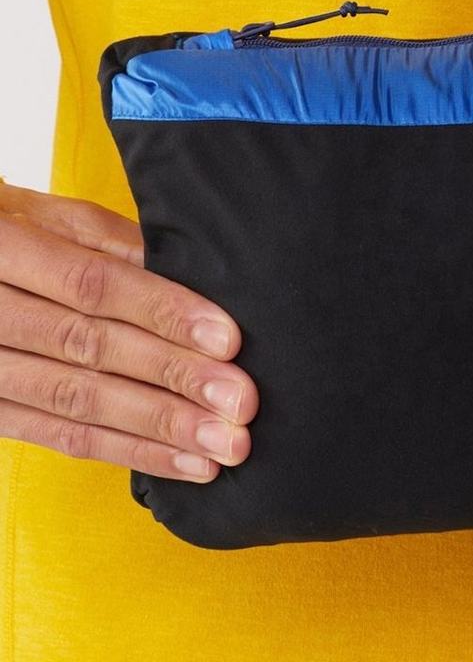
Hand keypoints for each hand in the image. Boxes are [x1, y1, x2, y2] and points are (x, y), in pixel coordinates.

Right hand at [0, 181, 257, 481]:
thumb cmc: (15, 232)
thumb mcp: (55, 219)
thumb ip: (117, 246)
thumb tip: (195, 279)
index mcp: (4, 249)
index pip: (92, 285)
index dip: (161, 311)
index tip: (225, 338)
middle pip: (90, 348)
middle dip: (173, 376)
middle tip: (239, 401)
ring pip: (78, 401)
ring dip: (160, 427)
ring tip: (224, 443)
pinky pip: (62, 437)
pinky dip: (129, 452)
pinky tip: (185, 463)